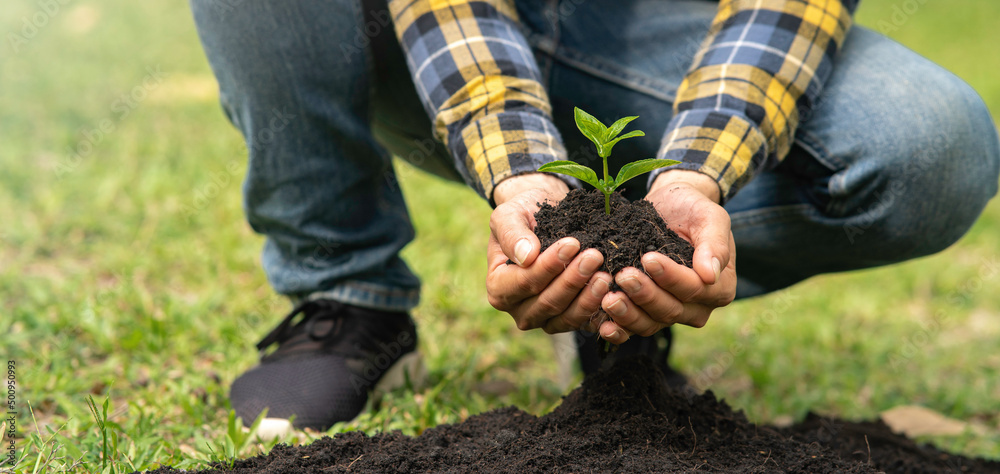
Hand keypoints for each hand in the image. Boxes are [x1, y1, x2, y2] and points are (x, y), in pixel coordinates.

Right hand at [487, 173, 612, 333]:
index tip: (572, 244)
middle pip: (547, 303)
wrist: (544, 217)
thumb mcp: (509, 214)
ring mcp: (545, 319)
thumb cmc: (523, 213)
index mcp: (498, 287)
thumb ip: (512, 234)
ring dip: (588, 298)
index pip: (524, 282)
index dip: (549, 266)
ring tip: (605, 275)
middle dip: (572, 280)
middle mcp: (519, 310)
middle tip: (595, 256)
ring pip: (567, 317)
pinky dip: (600, 311)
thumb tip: (526, 256)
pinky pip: (585, 323)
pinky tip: (614, 294)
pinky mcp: (569, 320)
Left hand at [596, 170, 735, 343]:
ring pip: (651, 323)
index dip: (670, 277)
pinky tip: (603, 325)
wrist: (669, 208)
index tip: (648, 258)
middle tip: (623, 276)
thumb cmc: (692, 209)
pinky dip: (619, 330)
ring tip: (609, 298)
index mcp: (719, 287)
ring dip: (628, 315)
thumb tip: (710, 275)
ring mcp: (671, 313)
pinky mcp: (647, 313)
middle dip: (645, 294)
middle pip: (671, 310)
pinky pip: (634, 328)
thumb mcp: (710, 217)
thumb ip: (715, 244)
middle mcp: (697, 307)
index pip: (694, 289)